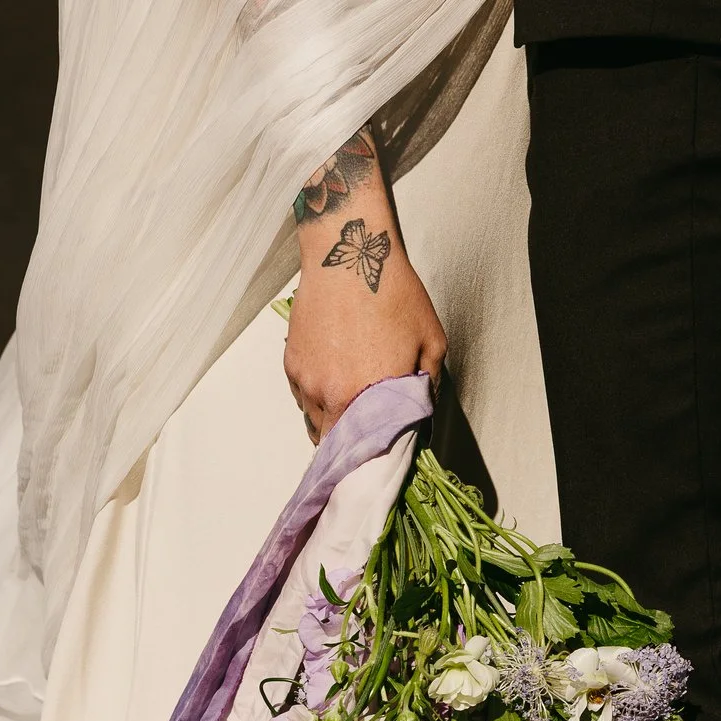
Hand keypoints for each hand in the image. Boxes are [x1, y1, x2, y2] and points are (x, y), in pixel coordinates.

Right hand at [282, 131, 446, 440]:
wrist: (348, 252)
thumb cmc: (393, 293)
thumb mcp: (430, 341)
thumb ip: (425, 387)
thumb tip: (419, 416)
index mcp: (366, 399)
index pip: (362, 455)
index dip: (370, 464)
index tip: (377, 467)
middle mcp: (329, 397)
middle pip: (333, 446)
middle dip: (348, 448)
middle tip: (365, 438)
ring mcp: (305, 381)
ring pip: (315, 421)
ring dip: (332, 419)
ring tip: (351, 400)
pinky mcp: (290, 364)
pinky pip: (303, 395)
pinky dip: (317, 395)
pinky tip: (335, 373)